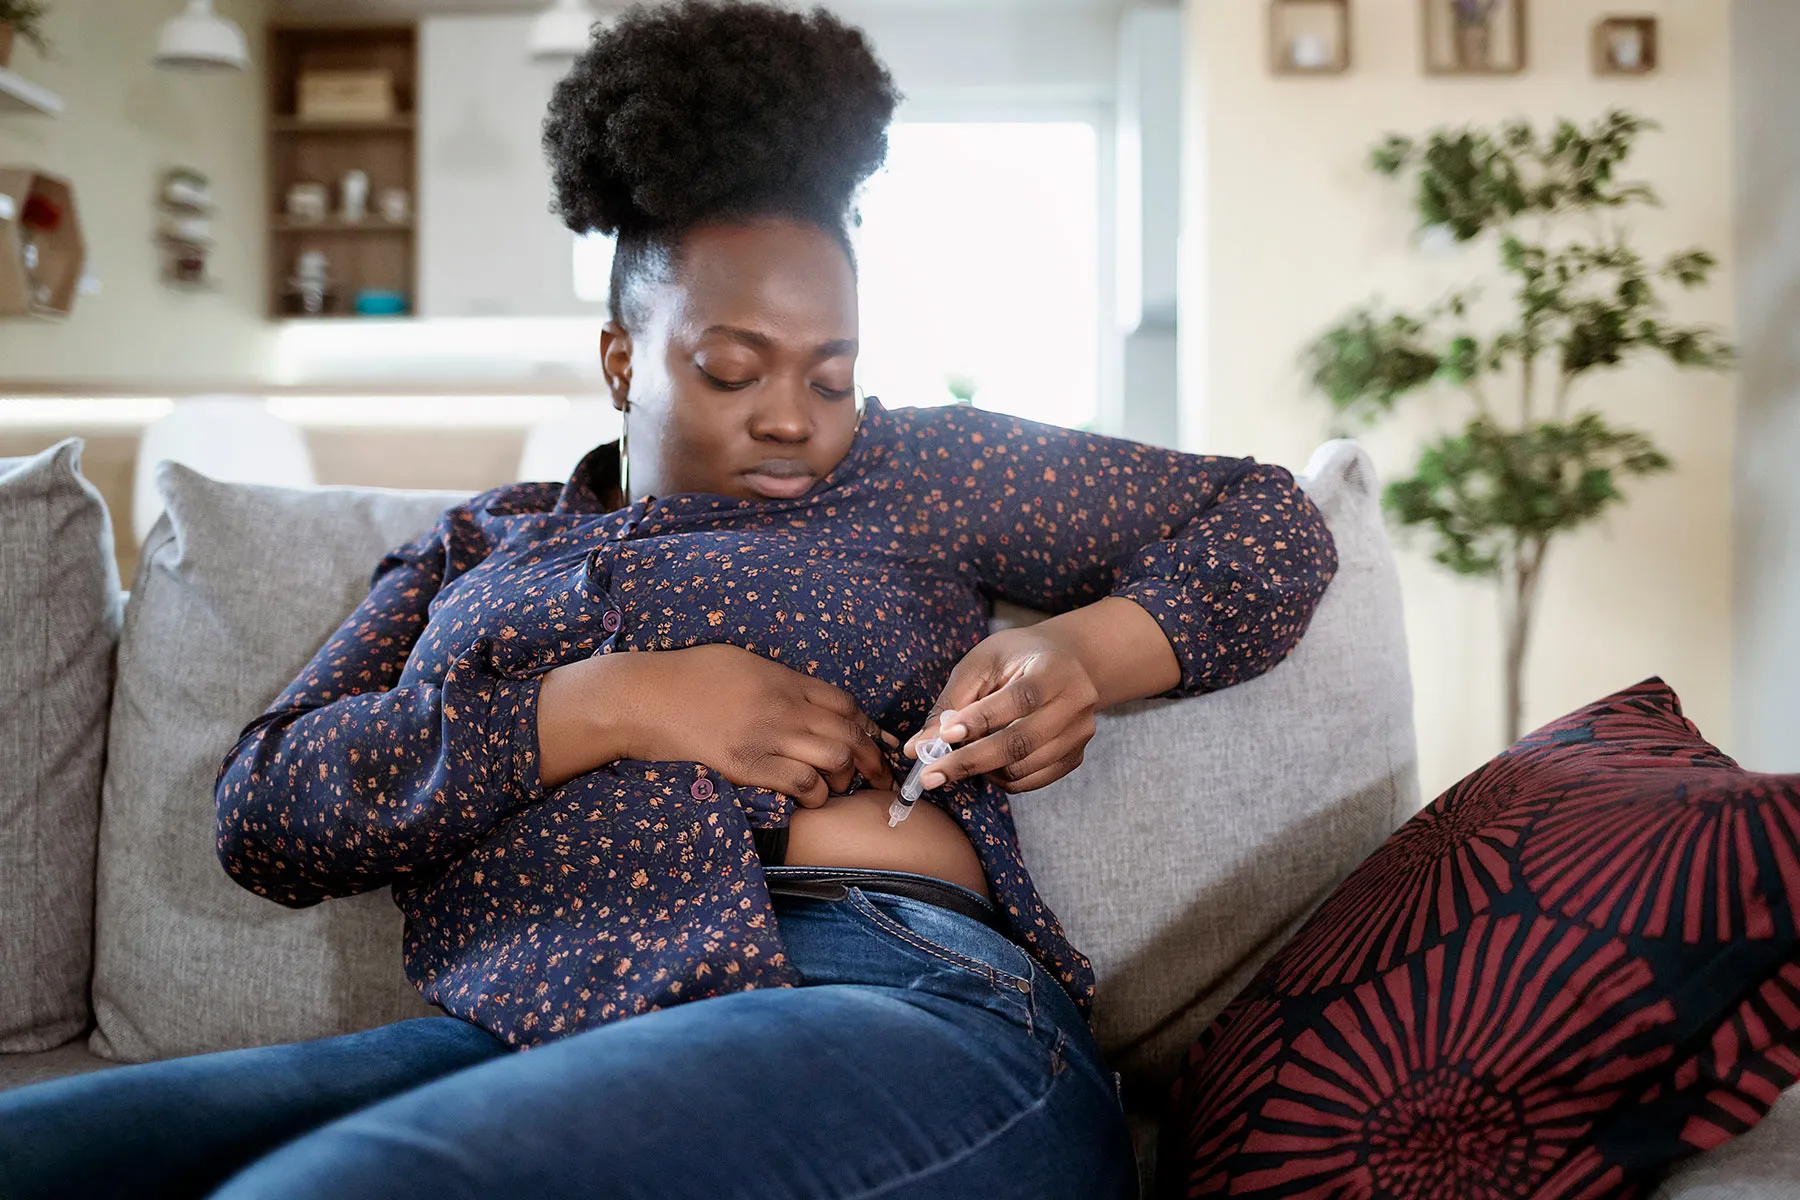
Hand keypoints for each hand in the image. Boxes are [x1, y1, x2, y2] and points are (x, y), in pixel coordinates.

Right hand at [540, 645, 896, 805]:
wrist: (643, 698)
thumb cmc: (687, 676)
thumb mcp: (742, 662)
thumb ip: (780, 679)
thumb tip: (808, 696)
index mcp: (783, 679)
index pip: (846, 703)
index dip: (867, 726)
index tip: (874, 742)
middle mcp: (782, 706)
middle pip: (849, 733)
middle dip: (873, 759)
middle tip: (880, 778)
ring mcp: (765, 736)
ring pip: (833, 759)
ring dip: (844, 778)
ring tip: (839, 787)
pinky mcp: (745, 766)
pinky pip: (800, 783)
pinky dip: (815, 793)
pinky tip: (811, 796)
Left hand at [904, 625, 1098, 794]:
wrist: (1068, 661)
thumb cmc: (1018, 657)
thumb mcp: (981, 664)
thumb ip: (951, 703)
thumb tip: (917, 748)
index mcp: (1054, 669)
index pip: (1019, 699)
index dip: (981, 720)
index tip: (945, 735)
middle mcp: (1075, 703)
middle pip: (1021, 742)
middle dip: (970, 761)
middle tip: (931, 775)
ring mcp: (1080, 733)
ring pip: (1024, 768)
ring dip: (984, 770)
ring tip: (959, 758)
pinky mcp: (1076, 755)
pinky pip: (1033, 781)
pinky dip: (1002, 779)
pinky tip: (987, 764)